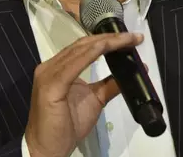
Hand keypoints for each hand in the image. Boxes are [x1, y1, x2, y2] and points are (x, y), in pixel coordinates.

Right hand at [24, 32, 143, 156]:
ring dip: (106, 43)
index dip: (107, 40)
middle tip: (134, 37)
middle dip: (110, 38)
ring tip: (127, 41)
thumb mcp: (94, 100)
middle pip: (83, 45)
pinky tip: (106, 47)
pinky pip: (73, 65)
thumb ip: (108, 85)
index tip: (131, 39)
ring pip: (81, 50)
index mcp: (58, 68)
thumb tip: (129, 74)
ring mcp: (48, 74)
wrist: (47, 149)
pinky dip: (92, 54)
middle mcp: (51, 66)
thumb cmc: (66, 126)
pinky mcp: (51, 85)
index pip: (84, 47)